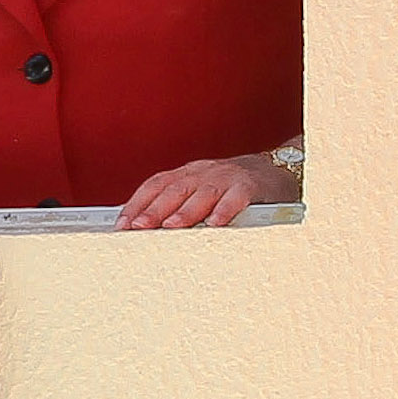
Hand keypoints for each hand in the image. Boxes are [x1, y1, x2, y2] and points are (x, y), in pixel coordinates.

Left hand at [117, 153, 297, 228]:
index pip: (155, 185)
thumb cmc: (231, 187)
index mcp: (187, 174)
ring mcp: (227, 178)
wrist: (275, 171)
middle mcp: (203, 173)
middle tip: (139, 226)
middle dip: (154, 209)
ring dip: (185, 211)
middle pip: (174, 189)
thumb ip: (175, 204)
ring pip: (203, 193)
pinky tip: (216, 223)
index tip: (122, 224)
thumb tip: (141, 227)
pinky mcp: (250, 186)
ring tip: (172, 226)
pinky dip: (225, 210)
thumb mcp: (200, 190)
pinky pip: (236, 197)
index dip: (136, 203)